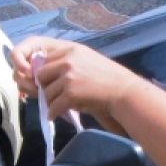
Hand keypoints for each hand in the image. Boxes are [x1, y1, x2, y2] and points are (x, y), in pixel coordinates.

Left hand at [11, 37, 138, 134]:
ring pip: (46, 92)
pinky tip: (55, 115)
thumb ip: (66, 62)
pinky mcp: (70, 94)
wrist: (124, 92)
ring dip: (50, 102)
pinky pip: (53, 106)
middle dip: (44, 86)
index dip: (45, 72)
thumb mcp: (86, 60)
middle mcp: (67, 61)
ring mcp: (68, 77)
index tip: (48, 82)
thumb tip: (42, 72)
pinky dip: (53, 113)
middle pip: (41, 75)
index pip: (45, 59)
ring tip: (58, 106)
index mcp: (71, 50)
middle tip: (51, 95)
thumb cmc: (107, 77)